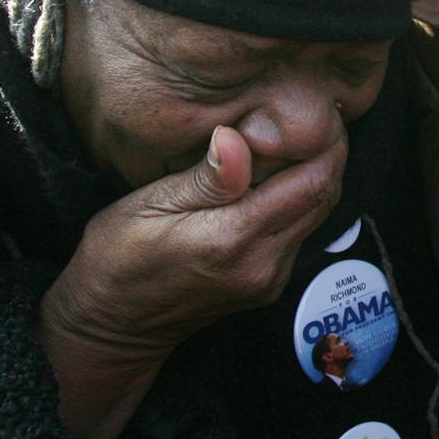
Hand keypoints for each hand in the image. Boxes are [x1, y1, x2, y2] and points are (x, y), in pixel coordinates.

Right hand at [41, 125, 345, 438]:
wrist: (113, 324)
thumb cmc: (118, 256)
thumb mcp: (149, 205)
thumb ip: (205, 178)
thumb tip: (237, 139)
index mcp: (233, 239)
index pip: (312, 183)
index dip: (324, 143)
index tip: (317, 113)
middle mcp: (262, 263)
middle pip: (324, 198)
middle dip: (325, 156)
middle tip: (310, 121)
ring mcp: (269, 279)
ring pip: (316, 215)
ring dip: (312, 178)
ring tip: (288, 144)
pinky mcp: (268, 285)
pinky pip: (298, 233)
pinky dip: (296, 203)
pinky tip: (270, 182)